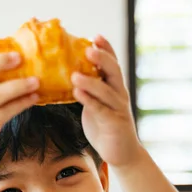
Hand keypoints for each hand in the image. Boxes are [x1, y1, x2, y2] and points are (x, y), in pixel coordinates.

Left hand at [71, 35, 141, 167]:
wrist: (121, 153)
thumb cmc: (106, 127)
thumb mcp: (97, 104)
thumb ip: (89, 91)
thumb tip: (70, 74)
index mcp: (115, 88)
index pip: (113, 64)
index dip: (106, 50)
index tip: (96, 37)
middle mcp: (119, 95)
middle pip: (113, 72)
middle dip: (102, 59)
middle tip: (88, 49)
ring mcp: (118, 109)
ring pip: (105, 91)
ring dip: (90, 82)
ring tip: (74, 75)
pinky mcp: (114, 123)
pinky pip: (100, 110)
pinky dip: (89, 101)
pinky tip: (78, 93)